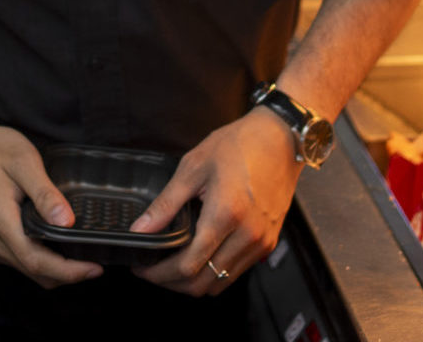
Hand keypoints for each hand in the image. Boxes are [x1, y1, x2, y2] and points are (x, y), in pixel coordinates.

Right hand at [0, 120, 102, 288]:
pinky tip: (59, 249)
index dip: (68, 271)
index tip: (94, 269)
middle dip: (67, 275)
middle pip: (33, 271)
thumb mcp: (24, 161)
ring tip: (83, 259)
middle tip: (96, 266)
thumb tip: (67, 222)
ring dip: (56, 272)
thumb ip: (45, 194)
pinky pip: (20, 262)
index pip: (35, 260)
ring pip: (27, 270)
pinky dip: (43, 263)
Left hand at [132, 108, 302, 295]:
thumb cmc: (239, 145)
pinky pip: (236, 271)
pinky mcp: (269, 242)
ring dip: (193, 282)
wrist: (281, 138)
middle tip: (153, 270)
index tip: (143, 268)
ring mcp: (261, 242)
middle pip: (202, 283)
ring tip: (172, 266)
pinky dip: (214, 273)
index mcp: (225, 214)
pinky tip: (199, 256)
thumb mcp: (194, 167)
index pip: (187, 265)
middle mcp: (247, 235)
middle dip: (172, 283)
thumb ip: (166, 204)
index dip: (159, 273)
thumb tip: (141, 229)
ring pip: (220, 283)